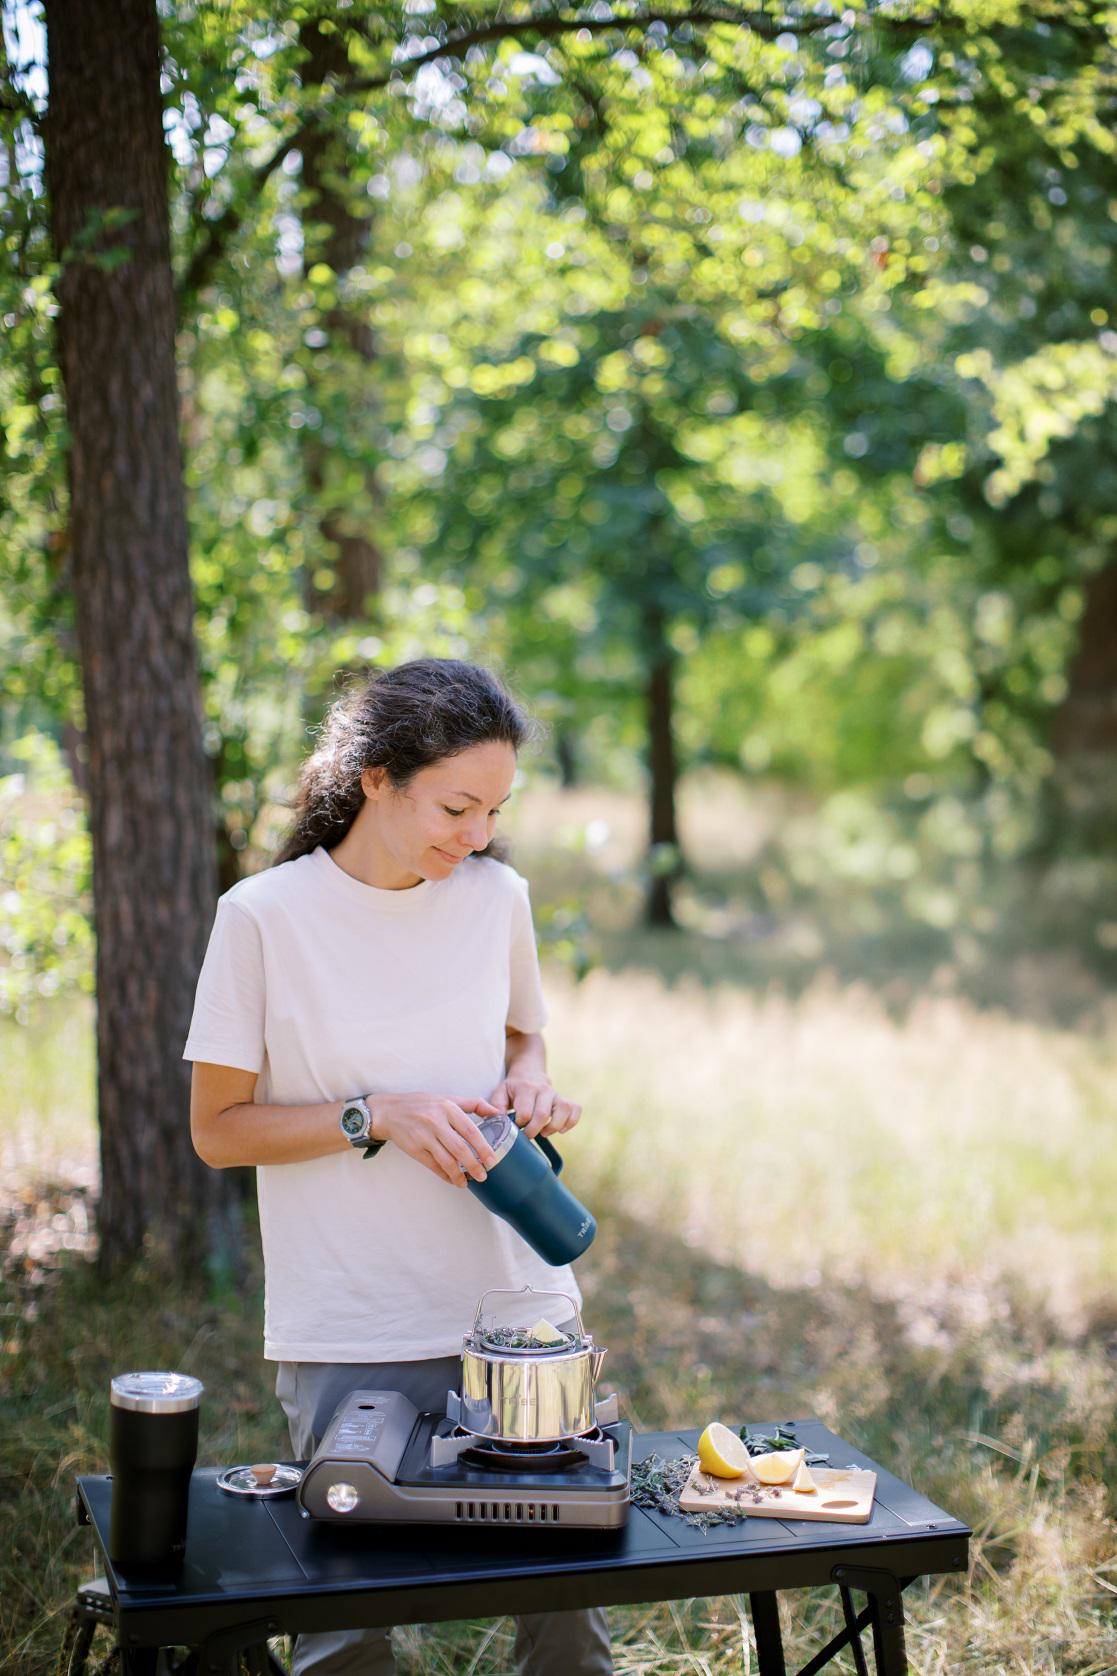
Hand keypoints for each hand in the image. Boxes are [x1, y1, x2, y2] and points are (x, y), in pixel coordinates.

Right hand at [369, 1093, 501, 1186]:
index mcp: (447, 1108)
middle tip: (483, 1175)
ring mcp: (423, 1136)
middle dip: (473, 1165)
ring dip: (459, 1174)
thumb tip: (497, 1112)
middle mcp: (435, 1121)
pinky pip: (432, 1165)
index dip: (483, 1147)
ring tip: (467, 1182)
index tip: (492, 1159)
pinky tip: (452, 1180)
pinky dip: (444, 1175)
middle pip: (459, 1148)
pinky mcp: (414, 1148)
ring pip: (446, 1160)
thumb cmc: (421, 1104)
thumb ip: (473, 1104)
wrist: (388, 1111)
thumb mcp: (446, 1098)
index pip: (469, 1130)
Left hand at [489, 1075, 582, 1140]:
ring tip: (544, 1132)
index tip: (516, 1129)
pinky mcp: (566, 1100)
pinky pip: (576, 1110)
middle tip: (527, 1135)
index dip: (520, 1125)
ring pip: (563, 1110)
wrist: (529, 1072)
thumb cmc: (513, 1088)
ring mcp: (557, 1094)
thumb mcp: (500, 1092)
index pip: (525, 1112)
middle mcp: (543, 1090)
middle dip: (534, 1130)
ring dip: (554, 1126)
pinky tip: (561, 1129)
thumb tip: (496, 1119)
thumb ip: (496, 1105)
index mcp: (526, 1088)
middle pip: (543, 1114)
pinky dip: (571, 1122)